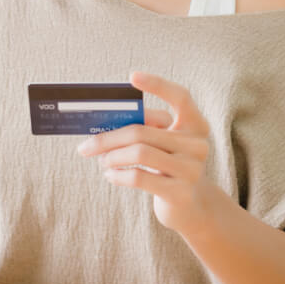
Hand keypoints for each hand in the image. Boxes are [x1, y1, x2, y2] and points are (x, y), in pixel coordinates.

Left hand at [76, 71, 216, 236]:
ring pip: (139, 153)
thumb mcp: (162, 144)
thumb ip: (144, 129)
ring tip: (102, 161)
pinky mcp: (180, 193)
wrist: (190, 206)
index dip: (158, 85)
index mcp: (195, 124)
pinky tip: (111, 176)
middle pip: (142, 130)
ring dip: (111, 157)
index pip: (181, 96)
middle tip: (86, 146)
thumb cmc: (167, 166)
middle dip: (108, 138)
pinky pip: (139, 177)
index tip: (132, 77)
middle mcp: (198, 144)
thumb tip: (102, 123)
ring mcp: (192, 169)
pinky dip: (118, 175)